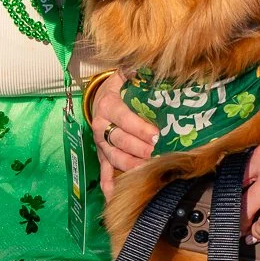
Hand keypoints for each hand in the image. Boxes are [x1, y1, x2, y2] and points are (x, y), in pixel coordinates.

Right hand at [89, 74, 155, 197]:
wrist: (100, 97)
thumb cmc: (121, 87)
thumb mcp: (126, 74)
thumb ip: (136, 70)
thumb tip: (152, 64)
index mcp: (108, 104)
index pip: (124, 118)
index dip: (140, 127)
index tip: (157, 134)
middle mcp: (101, 125)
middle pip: (120, 141)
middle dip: (140, 149)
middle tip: (159, 154)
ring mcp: (101, 143)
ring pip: (114, 158)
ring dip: (131, 166)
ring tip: (148, 170)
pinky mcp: (101, 155)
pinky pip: (103, 172)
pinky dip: (108, 185)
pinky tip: (114, 196)